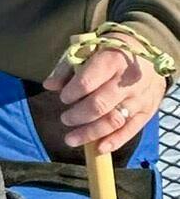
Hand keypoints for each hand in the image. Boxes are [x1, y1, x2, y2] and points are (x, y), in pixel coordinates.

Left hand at [43, 41, 168, 155]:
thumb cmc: (112, 51)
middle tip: (66, 119)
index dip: (71, 93)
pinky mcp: (147, 110)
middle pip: (99, 105)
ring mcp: (140, 97)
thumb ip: (68, 67)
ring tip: (71, 139)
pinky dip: (114, 142)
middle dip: (77, 116)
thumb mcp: (89, 50)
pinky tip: (98, 148)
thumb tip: (50, 85)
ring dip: (90, 134)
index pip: (87, 82)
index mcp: (112, 60)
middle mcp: (129, 80)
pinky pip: (131, 130)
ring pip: (114, 121)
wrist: (148, 52)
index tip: (64, 97)